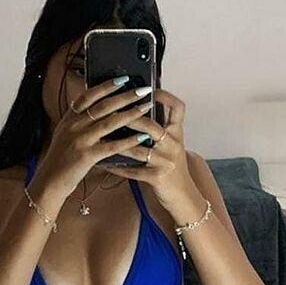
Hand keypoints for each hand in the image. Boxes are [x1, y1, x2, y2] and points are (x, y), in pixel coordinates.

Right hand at [31, 77, 154, 200]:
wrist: (49, 180)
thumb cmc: (61, 159)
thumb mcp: (65, 134)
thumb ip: (78, 120)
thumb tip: (91, 106)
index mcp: (70, 118)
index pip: (89, 95)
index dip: (106, 85)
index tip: (123, 78)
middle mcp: (75, 125)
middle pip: (104, 106)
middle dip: (125, 96)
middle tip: (143, 89)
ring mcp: (80, 140)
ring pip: (110, 123)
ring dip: (131, 113)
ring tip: (146, 107)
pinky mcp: (87, 156)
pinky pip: (112, 146)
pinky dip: (128, 141)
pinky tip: (141, 137)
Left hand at [97, 89, 197, 211]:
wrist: (183, 195)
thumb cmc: (172, 167)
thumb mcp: (171, 145)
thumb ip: (160, 128)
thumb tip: (138, 108)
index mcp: (177, 133)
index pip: (177, 108)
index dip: (165, 96)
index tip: (148, 90)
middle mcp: (174, 145)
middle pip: (152, 126)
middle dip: (131, 118)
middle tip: (112, 112)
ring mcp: (166, 161)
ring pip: (139, 149)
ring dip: (118, 143)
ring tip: (102, 137)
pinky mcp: (157, 177)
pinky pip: (133, 171)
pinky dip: (118, 167)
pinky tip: (105, 164)